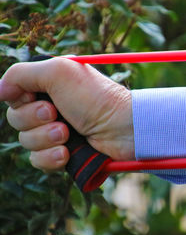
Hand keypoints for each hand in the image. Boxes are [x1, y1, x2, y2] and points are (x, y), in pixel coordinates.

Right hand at [0, 57, 133, 171]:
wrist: (123, 129)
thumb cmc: (96, 97)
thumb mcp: (59, 73)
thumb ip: (22, 74)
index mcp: (50, 87)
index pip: (14, 95)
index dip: (20, 99)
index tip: (35, 96)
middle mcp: (52, 108)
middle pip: (16, 119)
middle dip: (33, 119)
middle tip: (57, 115)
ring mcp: (58, 133)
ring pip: (26, 141)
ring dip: (44, 138)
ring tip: (67, 134)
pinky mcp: (65, 154)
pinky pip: (38, 161)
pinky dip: (50, 157)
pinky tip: (66, 153)